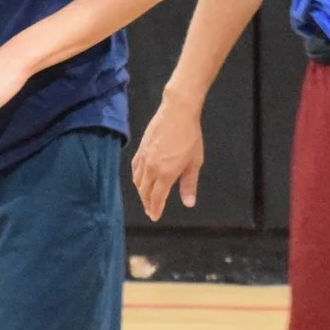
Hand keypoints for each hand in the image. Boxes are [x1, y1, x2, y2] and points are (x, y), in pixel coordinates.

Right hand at [132, 89, 205, 219]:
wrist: (177, 112)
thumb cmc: (190, 137)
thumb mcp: (194, 163)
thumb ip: (189, 184)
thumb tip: (188, 203)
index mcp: (165, 174)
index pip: (157, 198)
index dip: (155, 209)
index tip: (155, 217)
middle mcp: (151, 168)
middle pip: (145, 192)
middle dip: (148, 203)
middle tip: (151, 211)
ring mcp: (144, 158)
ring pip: (138, 181)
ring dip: (141, 192)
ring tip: (146, 197)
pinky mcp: (140, 149)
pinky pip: (135, 168)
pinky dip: (136, 178)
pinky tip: (140, 179)